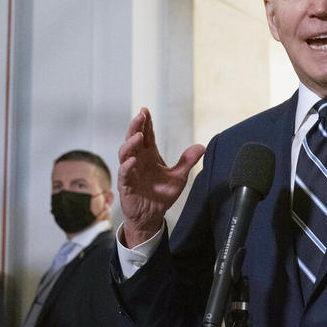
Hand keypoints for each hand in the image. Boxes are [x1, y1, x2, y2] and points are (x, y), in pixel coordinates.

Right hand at [118, 108, 205, 247]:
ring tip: (138, 135)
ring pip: (125, 153)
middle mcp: (138, 161)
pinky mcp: (126, 185)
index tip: (145, 110)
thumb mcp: (179, 177)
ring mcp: (130, 172)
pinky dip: (127, 167)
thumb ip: (188, 161)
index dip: (145, 123)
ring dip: (131, 144)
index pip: (147, 135)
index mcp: (149, 156)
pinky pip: (124, 174)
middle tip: (140, 115)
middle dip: (136, 126)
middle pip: (134, 139)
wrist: (152, 215)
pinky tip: (131, 161)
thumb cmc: (162, 195)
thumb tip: (201, 146)